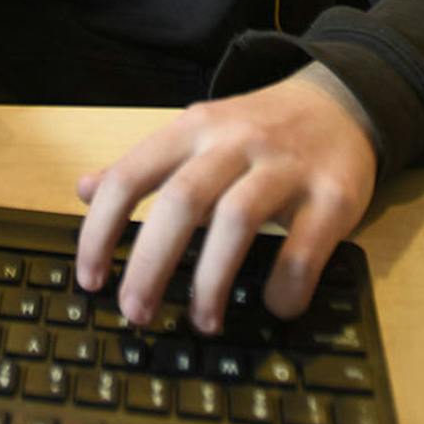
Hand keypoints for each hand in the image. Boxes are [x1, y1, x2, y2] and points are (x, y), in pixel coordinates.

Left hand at [73, 69, 376, 333]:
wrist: (341, 102)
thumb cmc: (258, 129)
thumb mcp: (196, 133)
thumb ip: (143, 165)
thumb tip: (82, 189)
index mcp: (192, 129)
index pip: (130, 176)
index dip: (100, 229)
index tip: (91, 278)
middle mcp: (234, 141)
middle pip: (182, 201)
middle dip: (151, 264)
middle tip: (135, 312)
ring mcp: (286, 166)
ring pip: (238, 220)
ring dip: (212, 280)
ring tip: (202, 322)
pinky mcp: (334, 193)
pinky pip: (305, 246)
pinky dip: (285, 285)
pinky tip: (274, 305)